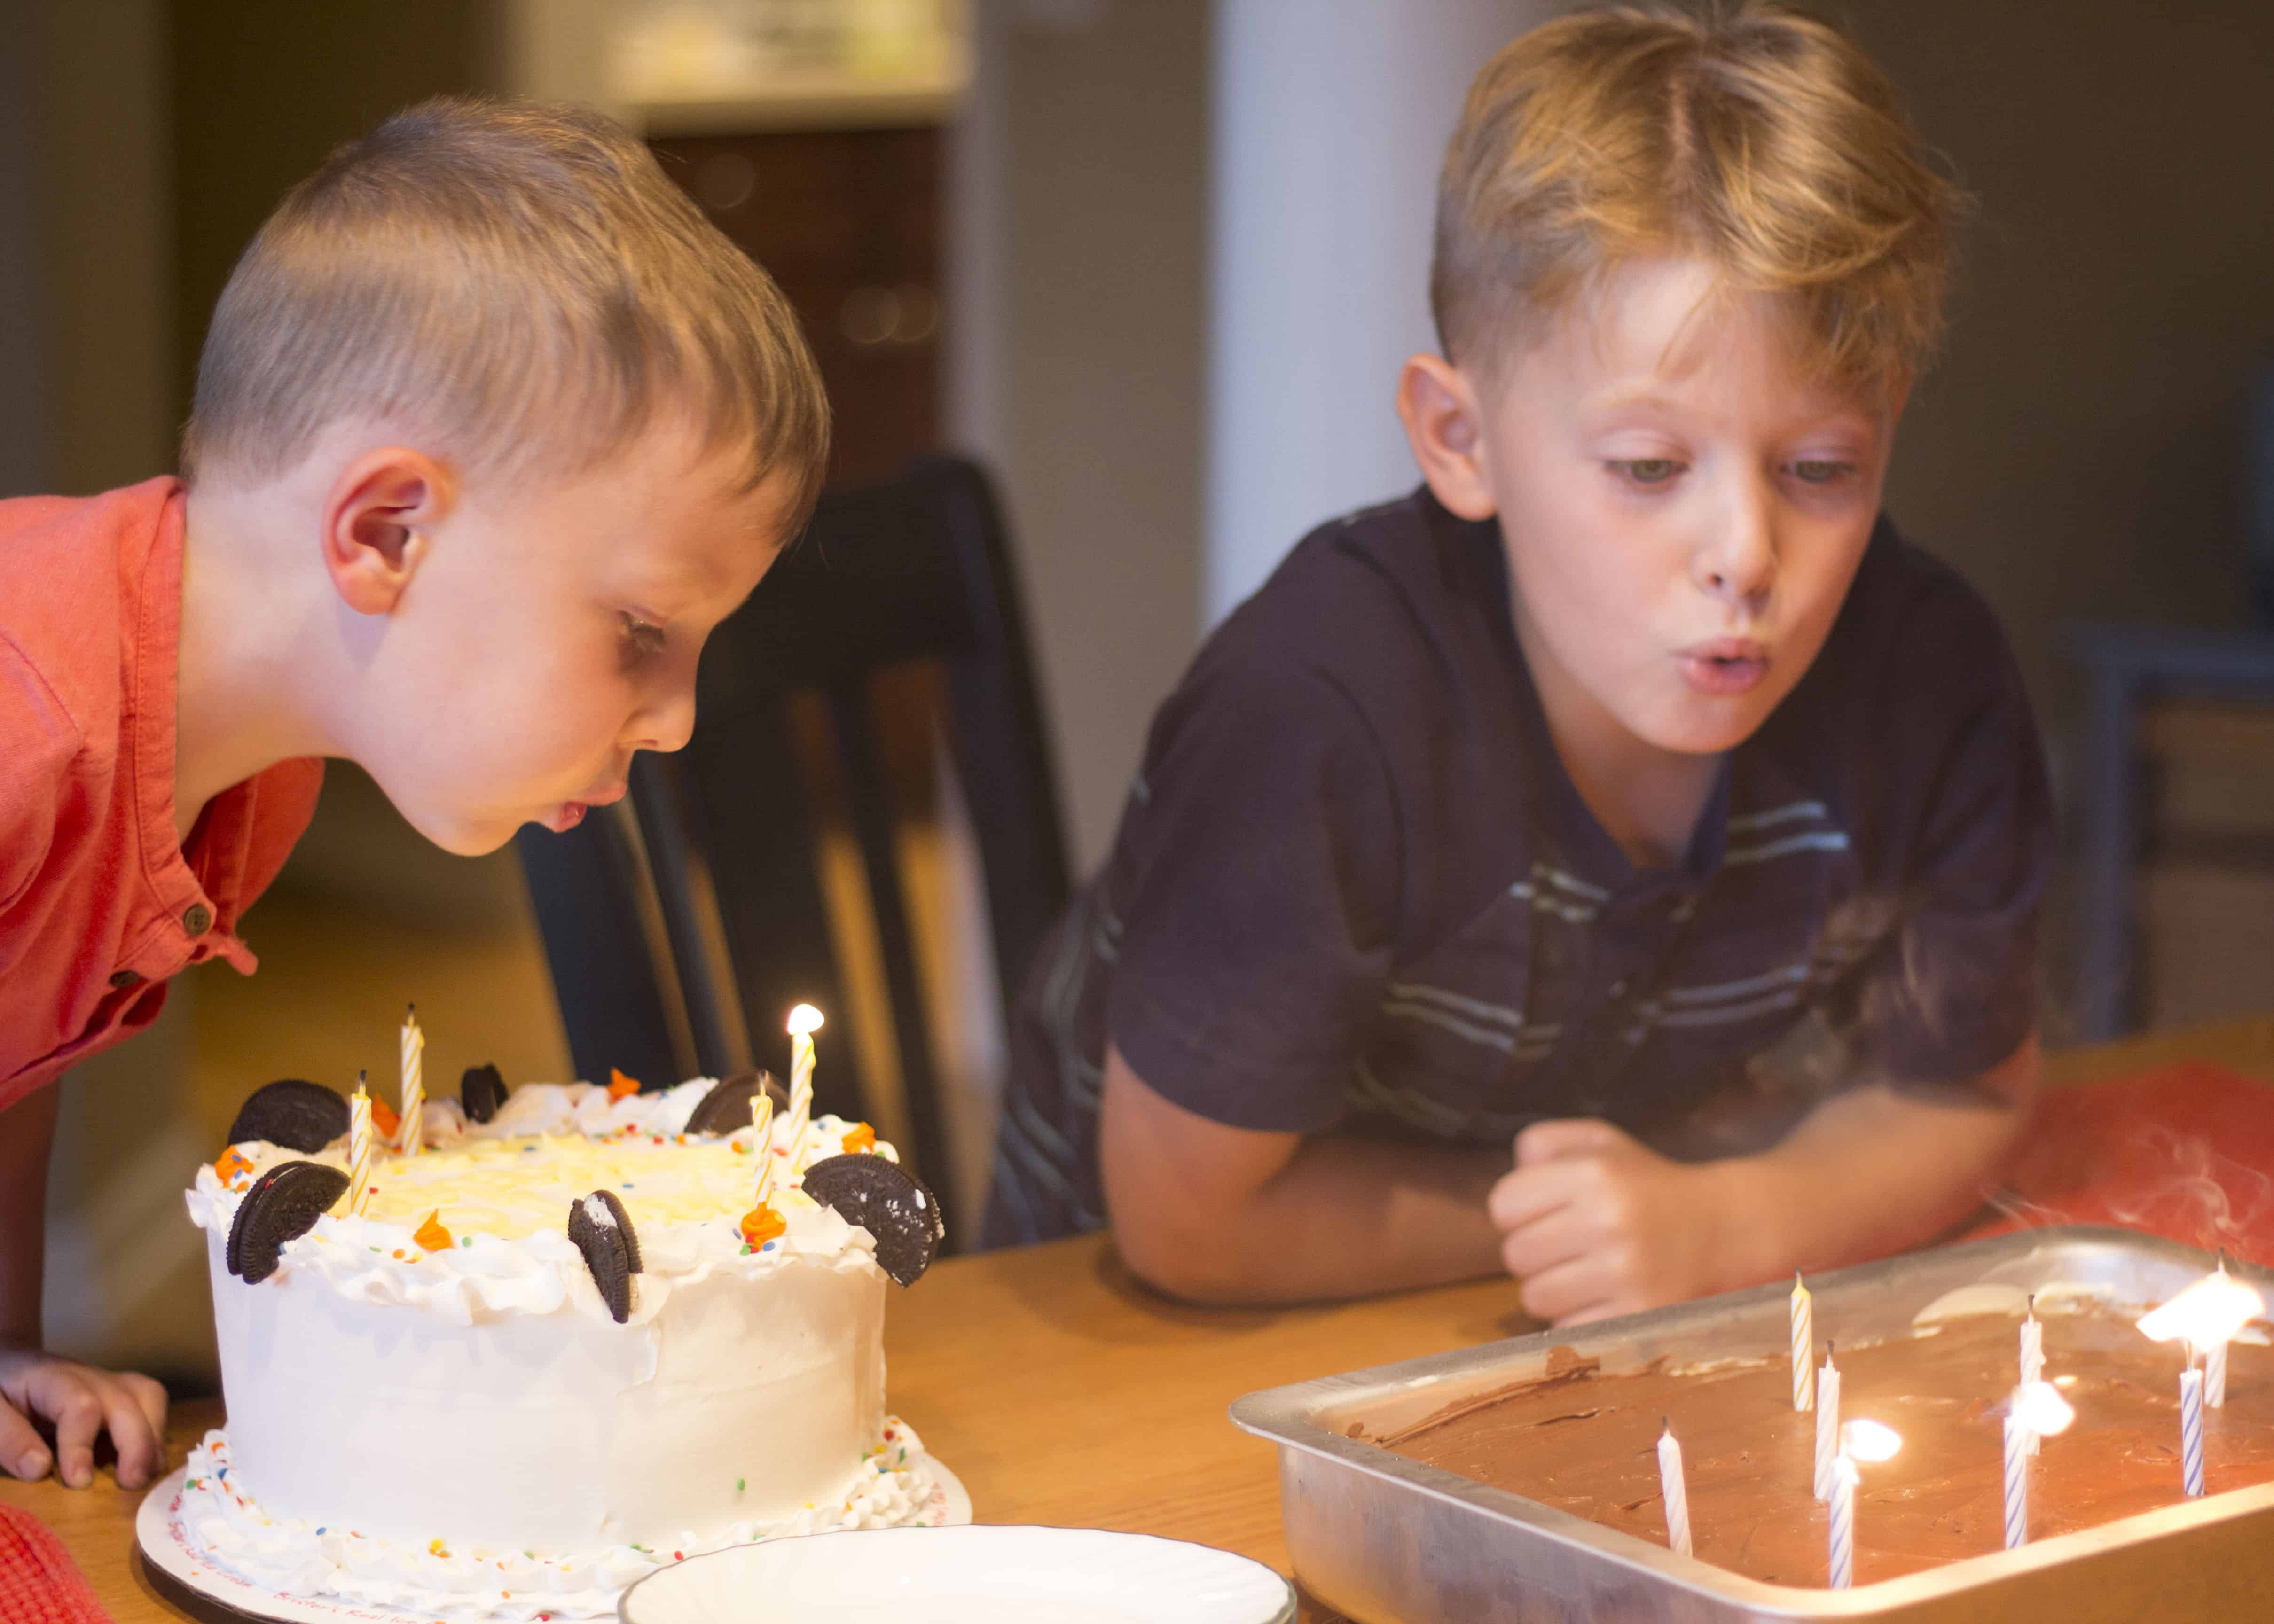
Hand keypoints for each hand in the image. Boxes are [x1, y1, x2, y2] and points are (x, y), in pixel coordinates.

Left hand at [0, 1345, 167, 1489]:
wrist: (8, 1362)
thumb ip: (8, 1438)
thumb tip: (40, 1470)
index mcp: (52, 1378)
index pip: (80, 1405)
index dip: (82, 1445)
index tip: (78, 1482)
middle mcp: (89, 1377)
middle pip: (126, 1402)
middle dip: (136, 1443)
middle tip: (131, 1483)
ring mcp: (109, 1382)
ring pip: (149, 1397)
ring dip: (153, 1436)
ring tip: (145, 1474)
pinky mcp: (119, 1393)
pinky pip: (150, 1406)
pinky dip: (154, 1435)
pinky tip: (143, 1463)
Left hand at [1488, 1118, 1760, 1325]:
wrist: (1729, 1231)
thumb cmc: (1649, 1187)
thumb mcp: (1601, 1145)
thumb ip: (1543, 1145)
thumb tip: (1508, 1183)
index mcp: (1594, 1175)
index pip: (1503, 1205)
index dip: (1519, 1211)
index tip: (1547, 1213)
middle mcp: (1609, 1222)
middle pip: (1515, 1255)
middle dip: (1537, 1253)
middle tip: (1572, 1246)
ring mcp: (1626, 1275)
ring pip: (1536, 1297)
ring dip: (1555, 1290)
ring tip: (1589, 1274)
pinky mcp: (1640, 1318)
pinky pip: (1568, 1331)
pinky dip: (1580, 1320)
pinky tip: (1608, 1299)